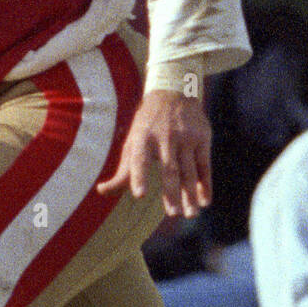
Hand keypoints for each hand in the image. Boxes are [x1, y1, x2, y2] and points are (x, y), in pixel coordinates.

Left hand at [97, 89, 211, 218]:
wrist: (174, 92)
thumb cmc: (147, 126)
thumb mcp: (132, 143)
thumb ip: (122, 171)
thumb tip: (101, 190)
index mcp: (142, 138)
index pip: (140, 160)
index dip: (139, 177)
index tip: (139, 195)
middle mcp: (165, 137)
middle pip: (169, 169)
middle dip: (171, 192)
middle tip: (173, 214)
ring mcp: (186, 137)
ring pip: (189, 171)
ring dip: (190, 194)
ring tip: (190, 214)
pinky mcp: (203, 137)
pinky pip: (205, 165)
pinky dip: (206, 184)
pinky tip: (205, 200)